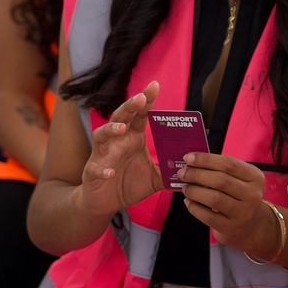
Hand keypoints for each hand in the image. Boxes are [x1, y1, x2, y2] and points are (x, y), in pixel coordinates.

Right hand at [75, 82, 161, 218]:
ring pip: (102, 136)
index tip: (155, 85)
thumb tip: (194, 172)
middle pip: (121, 118)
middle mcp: (117, 142)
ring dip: (111, 130)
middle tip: (140, 98)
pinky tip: (110, 171)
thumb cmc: (128, 184)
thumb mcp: (155, 178)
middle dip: (130, 107)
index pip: (140, 115)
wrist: (105, 202)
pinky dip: (102, 169)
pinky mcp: (93, 172)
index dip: (147, 100)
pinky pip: (96, 168)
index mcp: (133, 138)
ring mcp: (103, 155)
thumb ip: (172, 172)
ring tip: (122, 128)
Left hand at [179, 153, 273, 255]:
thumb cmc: (238, 195)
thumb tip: (191, 162)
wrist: (250, 224)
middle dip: (197, 174)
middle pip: (221, 180)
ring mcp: (243, 213)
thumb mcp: (239, 179)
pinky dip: (194, 207)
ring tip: (185, 187)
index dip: (206, 159)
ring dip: (194, 191)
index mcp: (255, 177)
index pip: (229, 164)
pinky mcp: (231, 227)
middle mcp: (252, 195)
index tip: (188, 157)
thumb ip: (220, 169)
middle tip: (183, 173)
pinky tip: (188, 201)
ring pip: (214, 198)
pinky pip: (208, 216)